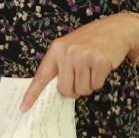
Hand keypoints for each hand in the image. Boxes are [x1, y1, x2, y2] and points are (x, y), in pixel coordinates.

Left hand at [20, 14, 138, 111]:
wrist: (115, 29)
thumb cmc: (90, 41)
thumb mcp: (69, 47)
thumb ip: (60, 65)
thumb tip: (57, 91)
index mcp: (56, 49)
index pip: (41, 75)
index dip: (32, 94)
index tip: (23, 108)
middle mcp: (68, 52)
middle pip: (65, 89)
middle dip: (74, 90)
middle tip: (81, 77)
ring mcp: (84, 56)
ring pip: (82, 90)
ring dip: (88, 85)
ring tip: (92, 68)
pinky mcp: (100, 62)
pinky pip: (96, 85)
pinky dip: (99, 81)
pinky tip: (101, 67)